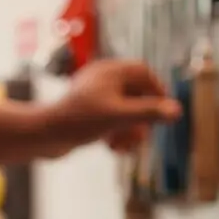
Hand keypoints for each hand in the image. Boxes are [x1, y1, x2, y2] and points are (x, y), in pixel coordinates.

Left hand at [42, 59, 181, 156]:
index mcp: (109, 70)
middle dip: (140, 118)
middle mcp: (100, 78)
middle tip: (143, 137)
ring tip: (124, 147)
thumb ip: (148, 113)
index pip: (143, 73)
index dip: (157, 92)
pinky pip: (109, 118)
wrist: (41, 136)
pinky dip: (114, 132)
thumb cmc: (78, 122)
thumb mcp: (119, 118)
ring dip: (128, 129)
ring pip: (123, 109)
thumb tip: (176, 111)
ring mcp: (92, 95)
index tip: (163, 112)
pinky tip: (111, 148)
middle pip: (135, 94)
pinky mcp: (85, 112)